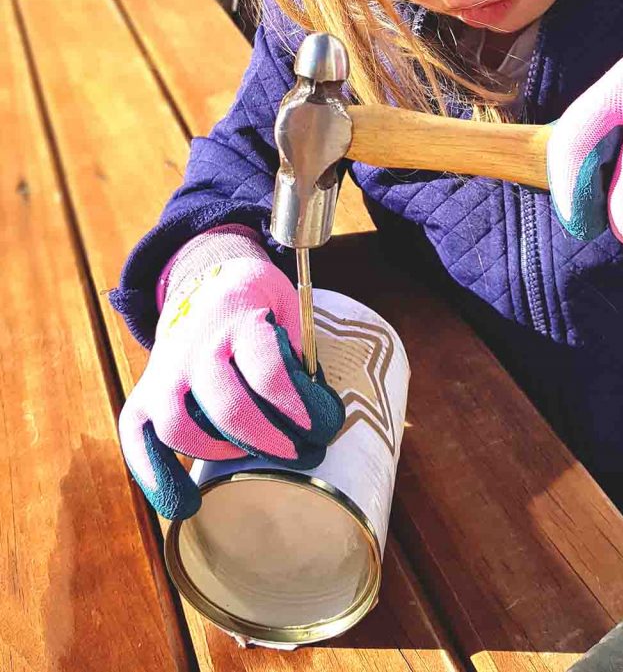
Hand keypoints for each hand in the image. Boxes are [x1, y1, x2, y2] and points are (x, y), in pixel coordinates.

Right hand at [119, 256, 344, 518]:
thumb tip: (319, 415)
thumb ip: (299, 355)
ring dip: (223, 453)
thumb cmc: (257, 306)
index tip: (322, 425)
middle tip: (303, 453)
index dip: (297, 406)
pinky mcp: (143, 395)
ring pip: (179, 427)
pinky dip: (157, 477)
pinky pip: (136, 439)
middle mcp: (195, 345)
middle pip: (226, 406)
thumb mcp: (287, 307)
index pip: (267, 370)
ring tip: (258, 461)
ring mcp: (164, 372)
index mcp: (239, 318)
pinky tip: (188, 503)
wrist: (202, 284)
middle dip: (270, 441)